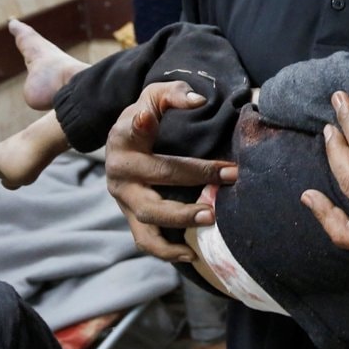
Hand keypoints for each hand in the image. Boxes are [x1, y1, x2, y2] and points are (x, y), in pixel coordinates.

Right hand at [105, 81, 235, 262]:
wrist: (119, 145)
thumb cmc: (144, 117)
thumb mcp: (152, 97)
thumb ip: (172, 94)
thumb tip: (198, 101)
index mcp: (124, 137)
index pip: (132, 128)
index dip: (140, 122)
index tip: (145, 117)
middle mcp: (120, 169)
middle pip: (156, 176)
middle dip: (194, 177)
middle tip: (229, 177)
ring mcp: (123, 198)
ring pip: (148, 216)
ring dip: (180, 219)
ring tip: (211, 218)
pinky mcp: (131, 217)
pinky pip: (145, 240)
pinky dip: (166, 251)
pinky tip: (191, 254)